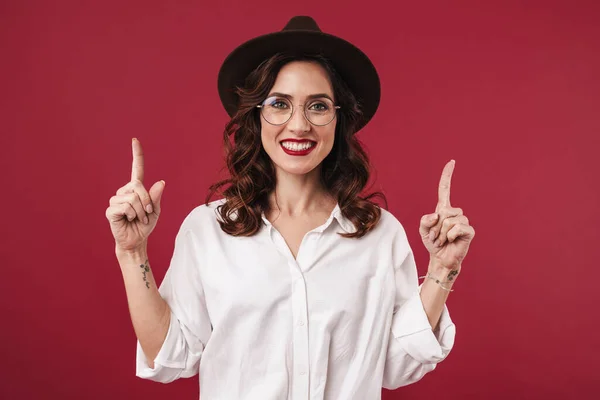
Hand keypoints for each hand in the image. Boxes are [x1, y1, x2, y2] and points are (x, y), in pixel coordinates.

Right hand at [105, 138, 165, 252]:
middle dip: (147, 201)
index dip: (136, 154)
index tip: (135, 140)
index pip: (136, 168)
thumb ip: (156, 197)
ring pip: (133, 198)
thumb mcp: (155, 211)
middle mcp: (124, 191)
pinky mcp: (111, 210)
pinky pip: (126, 207)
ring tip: (138, 219)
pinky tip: (129, 220)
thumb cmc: (145, 225)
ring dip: (141, 211)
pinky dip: (133, 215)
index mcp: (136, 189)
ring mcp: (116, 200)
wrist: (136, 240)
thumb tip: (161, 182)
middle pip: (138, 185)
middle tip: (147, 213)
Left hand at [419, 160, 474, 271]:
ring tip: (443, 240)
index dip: (447, 175)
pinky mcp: (469, 231)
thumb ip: (424, 221)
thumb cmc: (433, 243)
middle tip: (436, 236)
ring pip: (449, 220)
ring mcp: (463, 221)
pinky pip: (457, 228)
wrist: (441, 259)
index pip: (445, 189)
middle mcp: (454, 213)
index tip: (452, 161)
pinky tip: (451, 241)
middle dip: (435, 226)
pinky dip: (449, 236)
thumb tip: (438, 214)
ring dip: (441, 233)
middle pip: (444, 211)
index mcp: (442, 209)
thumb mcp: (422, 231)